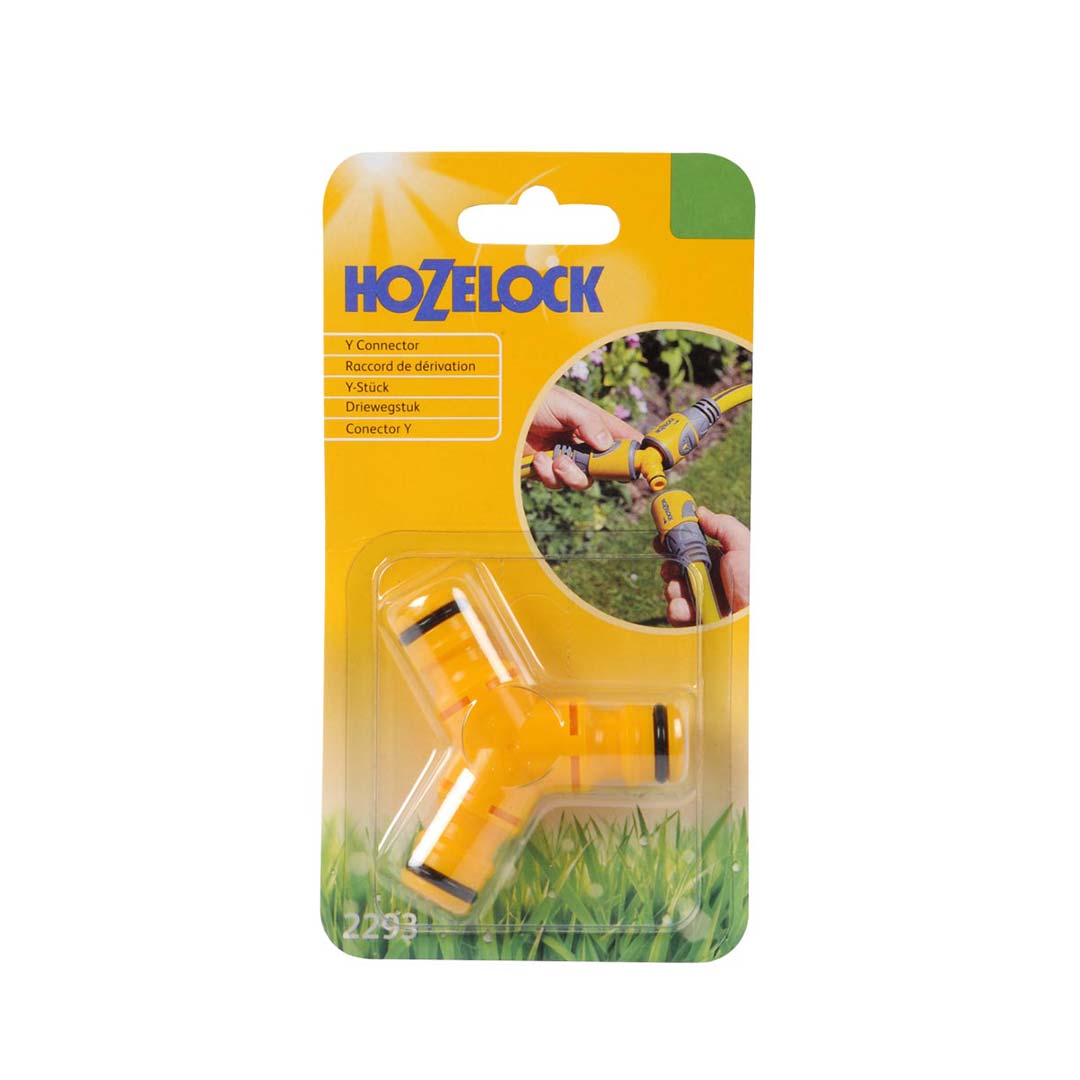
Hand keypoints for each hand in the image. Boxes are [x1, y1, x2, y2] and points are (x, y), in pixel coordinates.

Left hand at [526, 386, 642, 489]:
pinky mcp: (547, 471)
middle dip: (600, 471)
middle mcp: (584, 444)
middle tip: (589, 465)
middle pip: (607, 468)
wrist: (500, 414)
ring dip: (570, 474)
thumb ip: (588, 422)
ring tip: (556, 460)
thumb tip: (607, 444)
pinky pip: (557, 484)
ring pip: (582, 481)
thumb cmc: (534, 400)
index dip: (637, 453)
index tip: (646, 465)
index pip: (624, 439)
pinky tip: (540, 459)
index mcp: (595, 424)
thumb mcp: (564, 405)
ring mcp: (567, 458)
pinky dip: (549, 475)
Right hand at [657, 507, 749, 623]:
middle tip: (670, 568)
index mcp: (720, 560)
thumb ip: (723, 526)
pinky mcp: (697, 622)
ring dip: (672, 588)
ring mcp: (703, 601)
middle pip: (678, 569)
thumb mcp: (744, 546)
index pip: (691, 548)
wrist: (756, 619)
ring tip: (679, 590)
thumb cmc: (755, 581)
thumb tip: (700, 512)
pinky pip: (677, 612)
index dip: (674, 543)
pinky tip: (683, 608)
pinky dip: (675, 609)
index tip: (660, 539)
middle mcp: (710, 579)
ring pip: (674, 590)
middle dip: (669, 567)